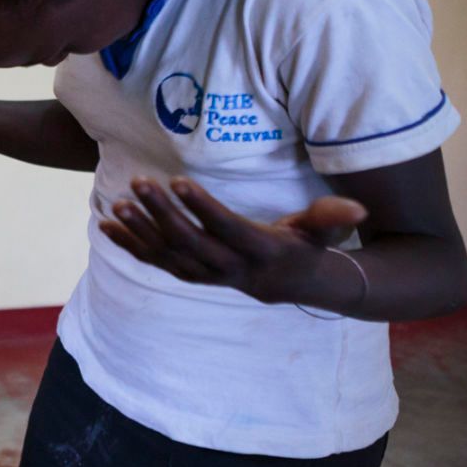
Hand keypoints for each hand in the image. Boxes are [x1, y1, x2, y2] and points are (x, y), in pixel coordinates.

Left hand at [101, 176, 368, 306]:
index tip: (178, 180)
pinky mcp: (189, 274)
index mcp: (259, 251)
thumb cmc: (305, 248)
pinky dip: (130, 245)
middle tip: (138, 182)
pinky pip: (155, 262)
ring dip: (140, 230)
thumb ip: (331, 218)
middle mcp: (228, 268)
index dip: (202, 207)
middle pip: (189, 241)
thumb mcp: (321, 232)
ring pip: (168, 254)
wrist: (291, 286)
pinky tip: (106, 225)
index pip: (226, 228)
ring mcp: (205, 274)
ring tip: (117, 203)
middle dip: (161, 213)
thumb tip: (359, 208)